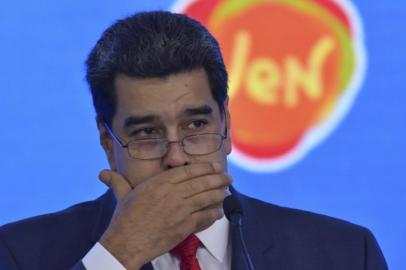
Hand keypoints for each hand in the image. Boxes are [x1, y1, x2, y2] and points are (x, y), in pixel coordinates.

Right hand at [98, 162, 230, 269]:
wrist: (126, 243)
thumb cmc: (124, 218)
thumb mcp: (122, 195)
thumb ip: (117, 181)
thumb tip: (102, 173)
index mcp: (160, 183)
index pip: (188, 171)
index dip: (204, 168)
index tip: (215, 166)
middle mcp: (172, 193)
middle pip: (201, 183)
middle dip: (217, 179)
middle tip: (228, 177)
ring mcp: (180, 210)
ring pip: (205, 198)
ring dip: (219, 194)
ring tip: (227, 191)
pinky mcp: (184, 226)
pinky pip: (204, 217)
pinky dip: (214, 214)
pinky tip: (219, 212)